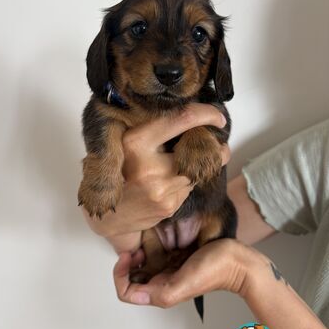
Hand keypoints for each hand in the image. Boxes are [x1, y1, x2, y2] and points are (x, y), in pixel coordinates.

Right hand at [82, 103, 229, 252]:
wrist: (109, 214)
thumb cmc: (118, 170)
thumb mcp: (124, 142)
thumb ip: (152, 129)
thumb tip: (191, 117)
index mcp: (136, 143)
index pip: (181, 119)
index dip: (206, 115)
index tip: (218, 117)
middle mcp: (149, 167)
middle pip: (199, 149)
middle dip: (215, 148)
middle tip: (219, 144)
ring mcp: (161, 190)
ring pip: (197, 170)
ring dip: (199, 166)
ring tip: (187, 164)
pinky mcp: (169, 206)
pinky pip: (190, 187)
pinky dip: (187, 182)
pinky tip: (172, 183)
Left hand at [113, 239, 257, 306]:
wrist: (237, 261)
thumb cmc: (215, 270)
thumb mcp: (184, 283)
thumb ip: (161, 293)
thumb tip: (136, 293)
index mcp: (160, 293)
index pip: (126, 292)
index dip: (120, 275)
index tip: (128, 256)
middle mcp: (161, 284)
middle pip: (130, 279)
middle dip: (126, 264)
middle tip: (134, 249)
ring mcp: (168, 272)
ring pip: (141, 268)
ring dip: (136, 256)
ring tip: (142, 244)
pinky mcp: (176, 260)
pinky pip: (154, 257)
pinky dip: (148, 249)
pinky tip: (154, 240)